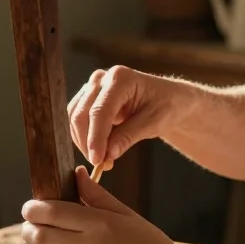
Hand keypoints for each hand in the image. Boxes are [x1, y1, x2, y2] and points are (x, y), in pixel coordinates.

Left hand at [21, 166, 188, 243]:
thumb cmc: (148, 242)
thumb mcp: (125, 214)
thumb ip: (97, 195)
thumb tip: (76, 173)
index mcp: (101, 223)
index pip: (53, 212)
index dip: (33, 209)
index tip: (29, 208)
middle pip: (41, 236)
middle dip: (28, 229)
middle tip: (29, 226)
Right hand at [67, 66, 187, 165]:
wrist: (168, 99)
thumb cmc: (166, 106)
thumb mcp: (154, 122)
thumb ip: (129, 136)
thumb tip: (108, 154)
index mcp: (120, 78)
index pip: (99, 111)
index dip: (96, 138)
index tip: (97, 160)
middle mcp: (102, 78)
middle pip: (82, 114)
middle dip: (88, 142)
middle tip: (101, 164)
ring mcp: (93, 87)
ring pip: (76, 117)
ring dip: (84, 141)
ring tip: (103, 159)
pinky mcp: (89, 98)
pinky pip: (79, 119)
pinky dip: (85, 137)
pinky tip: (100, 149)